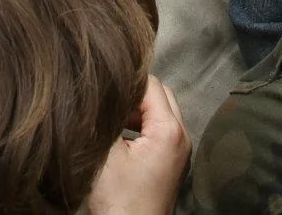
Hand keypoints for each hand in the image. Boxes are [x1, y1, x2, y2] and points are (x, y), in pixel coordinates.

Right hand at [87, 76, 191, 214]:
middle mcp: (182, 137)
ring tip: (111, 118)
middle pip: (161, 96)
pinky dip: (143, 127)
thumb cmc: (120, 200)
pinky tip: (120, 137)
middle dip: (134, 94)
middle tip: (108, 102)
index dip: (126, 81)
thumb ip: (107, 118)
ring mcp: (180, 152)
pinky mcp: (173, 164)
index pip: (151, 84)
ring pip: (162, 114)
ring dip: (138, 112)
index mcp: (169, 131)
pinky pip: (161, 132)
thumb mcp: (106, 153)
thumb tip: (99, 93)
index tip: (104, 85)